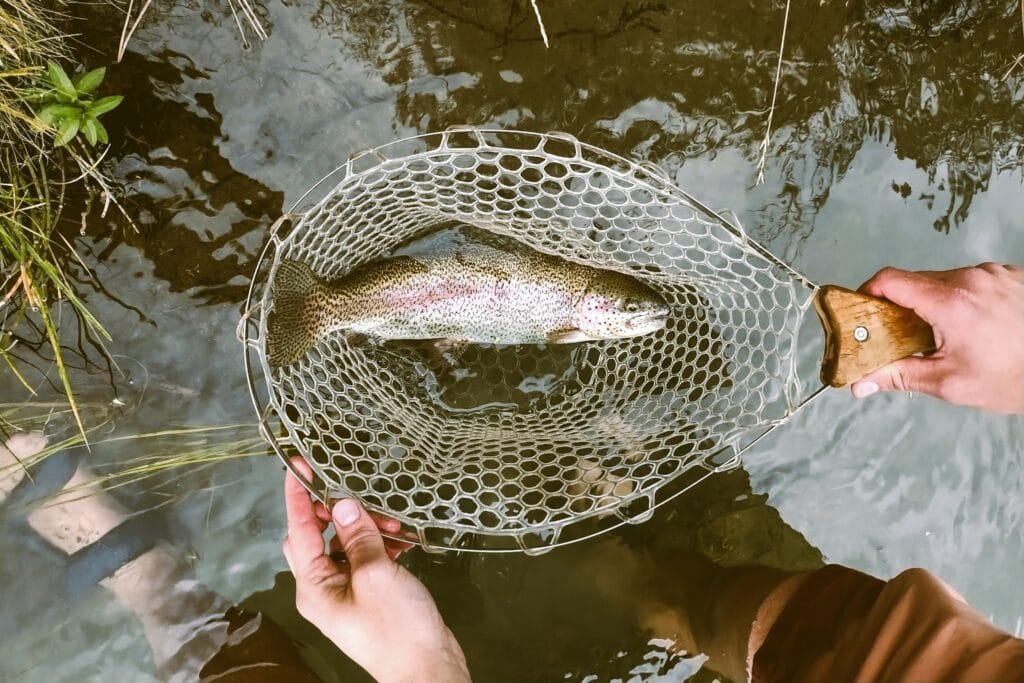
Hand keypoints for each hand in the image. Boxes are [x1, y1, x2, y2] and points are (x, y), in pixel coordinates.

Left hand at [282, 457, 469, 682]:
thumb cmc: (396, 627)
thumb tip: (343, 504)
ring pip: (345, 546)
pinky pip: (365, 559)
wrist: (427, 669)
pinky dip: (379, 544)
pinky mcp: (369, 596)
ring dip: (366, 528)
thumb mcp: (376, 575)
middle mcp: (323, 589)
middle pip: (317, 537)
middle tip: (356, 492)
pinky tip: (400, 539)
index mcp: (314, 587)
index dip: (298, 495)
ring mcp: (346, 593)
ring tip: (393, 523)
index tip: (298, 463)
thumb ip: (358, 536)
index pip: (298, 530)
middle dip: (338, 512)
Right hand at [850, 263, 1023, 413]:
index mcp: (950, 302)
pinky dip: (966, 299)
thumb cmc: (1013, 378)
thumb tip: (861, 383)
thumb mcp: (949, 383)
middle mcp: (972, 279)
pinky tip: (977, 326)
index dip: (869, 292)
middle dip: (904, 306)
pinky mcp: (1013, 275)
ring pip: (948, 281)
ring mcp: (996, 274)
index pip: (891, 280)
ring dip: (937, 303)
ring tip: (948, 335)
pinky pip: (975, 281)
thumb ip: (899, 376)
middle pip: (918, 281)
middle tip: (903, 334)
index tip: (863, 309)